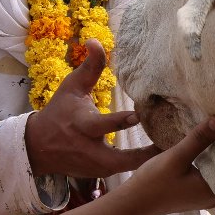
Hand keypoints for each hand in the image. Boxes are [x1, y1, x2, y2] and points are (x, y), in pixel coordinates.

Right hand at [25, 40, 158, 178]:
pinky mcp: (98, 174)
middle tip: (170, 147)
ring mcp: (94, 166)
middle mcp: (89, 148)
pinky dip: (140, 168)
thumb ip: (90, 67)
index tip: (138, 115)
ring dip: (148, 163)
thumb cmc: (59, 112)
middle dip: (143, 156)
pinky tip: (161, 160)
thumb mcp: (72, 87)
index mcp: (82, 125)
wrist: (38, 147)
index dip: (119, 121)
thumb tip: (95, 40)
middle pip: (118, 159)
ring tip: (175, 153)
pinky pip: (123, 172)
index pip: (101, 124)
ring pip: (125, 170)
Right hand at [119, 115, 214, 214]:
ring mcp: (203, 196)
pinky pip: (206, 173)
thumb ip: (199, 139)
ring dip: (214, 153)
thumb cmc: (154, 182)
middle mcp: (213, 197)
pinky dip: (205, 160)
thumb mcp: (177, 157)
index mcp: (214, 191)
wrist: (133, 202)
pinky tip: (203, 146)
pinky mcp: (193, 192)